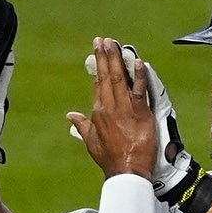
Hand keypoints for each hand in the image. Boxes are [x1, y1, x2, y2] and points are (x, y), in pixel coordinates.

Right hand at [68, 38, 155, 178]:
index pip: (98, 85)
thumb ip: (82, 125)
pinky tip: (138, 62)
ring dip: (117, 59)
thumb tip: (70, 115)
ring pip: (119, 79)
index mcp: (98, 113)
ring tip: (114, 44)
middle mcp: (110, 108)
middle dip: (104, 56)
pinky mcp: (141, 113)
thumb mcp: (91, 142)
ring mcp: (125, 109)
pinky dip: (138, 75)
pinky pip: (140, 90)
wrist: (127, 171)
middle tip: (102, 40)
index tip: (98, 53)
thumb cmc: (110, 159)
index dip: (98, 67)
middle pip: (106, 76)